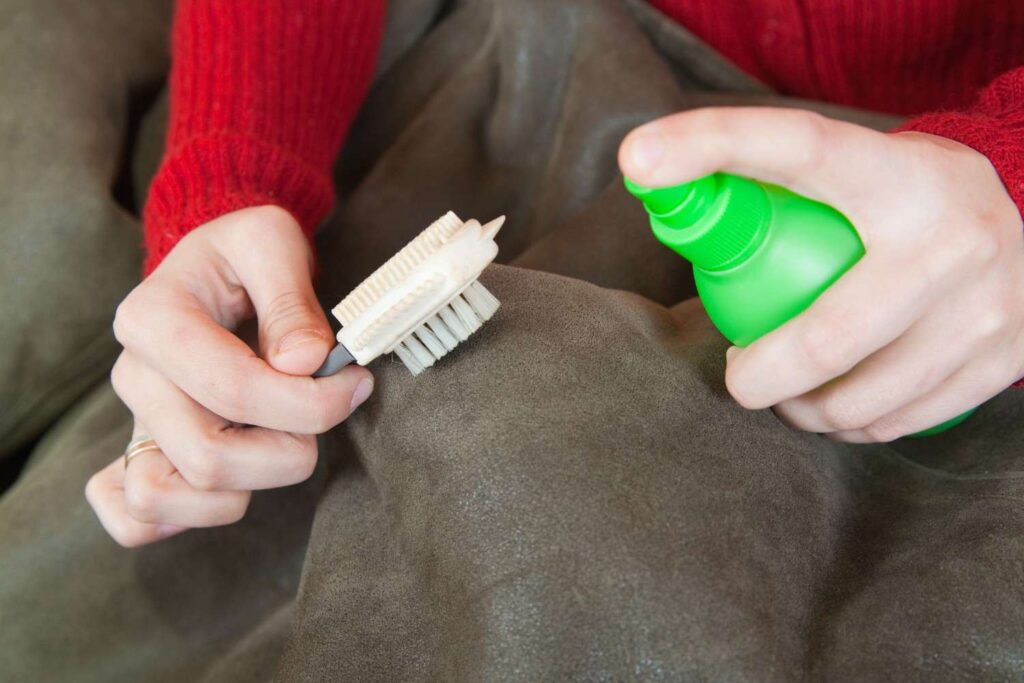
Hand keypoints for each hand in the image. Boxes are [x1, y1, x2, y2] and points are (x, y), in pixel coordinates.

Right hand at [86, 206, 372, 545]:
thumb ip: (289, 298)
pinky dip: (180, 519)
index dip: (309, 402)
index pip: (233, 390)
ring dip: (243, 490)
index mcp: (153, 318)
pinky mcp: (142, 451)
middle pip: (207, 457)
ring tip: (282, 446)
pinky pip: (132, 516)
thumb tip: (303, 361)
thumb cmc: (247, 251)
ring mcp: (134, 419)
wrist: (219, 264)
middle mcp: (134, 375)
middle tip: (326, 412)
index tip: (355, 383)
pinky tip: (233, 488)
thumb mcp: (272, 242)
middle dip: (290, 451)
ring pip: (165, 497)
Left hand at [620, 107, 1023, 441]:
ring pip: (859, 400)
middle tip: (739, 377)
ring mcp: (984, 306)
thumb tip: (668, 199)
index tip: (640, 157)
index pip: (795, 147)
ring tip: (789, 396)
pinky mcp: (1006, 361)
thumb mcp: (863, 170)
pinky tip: (842, 407)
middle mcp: (949, 238)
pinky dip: (854, 426)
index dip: (712, 144)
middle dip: (759, 377)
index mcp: (895, 175)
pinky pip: (899, 422)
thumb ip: (785, 186)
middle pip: (826, 339)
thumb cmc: (909, 204)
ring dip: (804, 412)